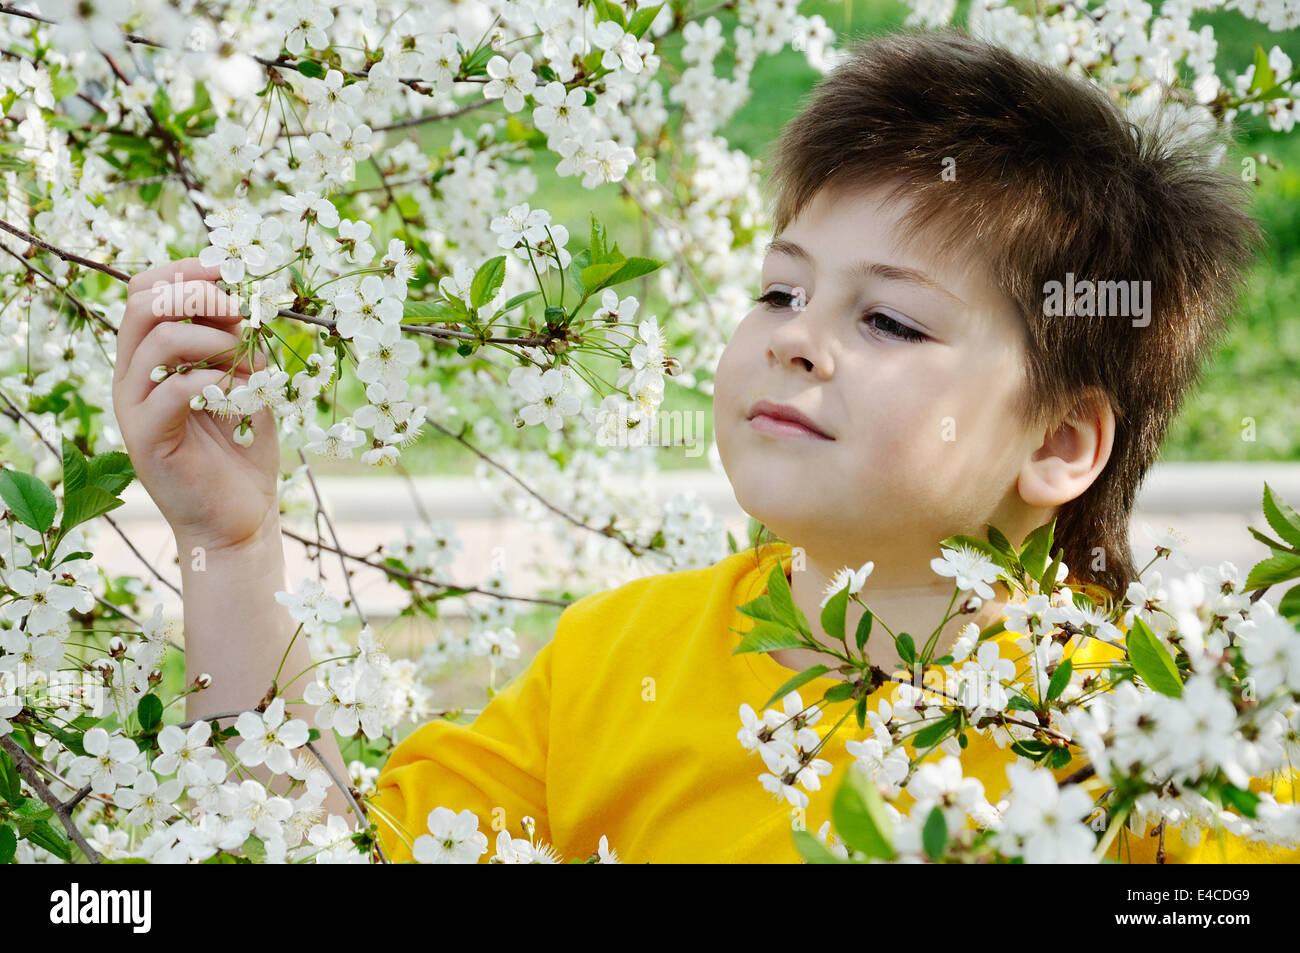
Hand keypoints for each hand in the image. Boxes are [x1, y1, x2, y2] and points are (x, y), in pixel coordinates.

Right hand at [112, 257, 280, 551]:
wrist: (240, 518)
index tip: (228, 269)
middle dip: (196, 293)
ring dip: (212, 337)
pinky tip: (241, 390)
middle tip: (239, 310)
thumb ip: (237, 344)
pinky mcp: (147, 438)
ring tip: (247, 359)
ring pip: (155, 339)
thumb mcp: (245, 383)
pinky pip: (170, 389)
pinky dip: (212, 378)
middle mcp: (134, 376)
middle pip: (141, 304)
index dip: (184, 271)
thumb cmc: (243, 450)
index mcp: (151, 358)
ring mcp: (135, 407)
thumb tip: (244, 301)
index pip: (145, 291)